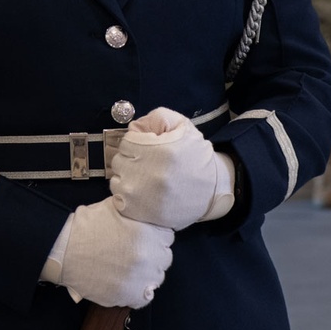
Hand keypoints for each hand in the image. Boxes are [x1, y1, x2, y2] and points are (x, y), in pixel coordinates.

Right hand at [42, 198, 173, 308]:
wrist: (63, 249)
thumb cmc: (86, 226)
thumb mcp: (115, 208)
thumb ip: (136, 212)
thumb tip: (146, 209)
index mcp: (148, 235)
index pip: (168, 238)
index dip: (155, 236)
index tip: (146, 237)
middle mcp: (148, 259)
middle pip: (164, 258)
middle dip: (153, 254)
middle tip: (135, 252)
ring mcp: (137, 280)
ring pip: (155, 279)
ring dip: (146, 273)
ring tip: (128, 267)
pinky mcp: (126, 296)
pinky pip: (142, 298)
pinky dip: (136, 292)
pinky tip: (125, 281)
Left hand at [109, 108, 235, 229]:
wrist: (213, 191)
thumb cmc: (195, 157)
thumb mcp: (183, 126)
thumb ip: (158, 117)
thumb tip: (135, 127)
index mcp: (158, 150)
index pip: (126, 143)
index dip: (136, 144)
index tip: (148, 150)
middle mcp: (146, 173)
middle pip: (119, 161)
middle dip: (131, 160)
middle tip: (149, 165)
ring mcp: (139, 195)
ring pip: (117, 180)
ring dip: (128, 178)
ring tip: (146, 179)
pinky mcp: (137, 212)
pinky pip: (118, 199)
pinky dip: (127, 195)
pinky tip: (143, 193)